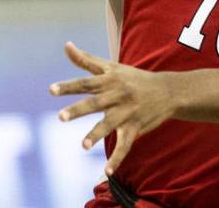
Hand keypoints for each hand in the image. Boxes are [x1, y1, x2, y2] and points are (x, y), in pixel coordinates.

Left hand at [49, 42, 178, 175]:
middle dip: (79, 110)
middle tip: (61, 117)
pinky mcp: (135, 127)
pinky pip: (125, 145)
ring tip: (83, 146)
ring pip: (110, 124)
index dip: (68, 86)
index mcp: (109, 80)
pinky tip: (106, 172)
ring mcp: (127, 112)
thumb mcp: (111, 66)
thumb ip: (86, 59)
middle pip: (95, 103)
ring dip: (96, 134)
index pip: (85, 83)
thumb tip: (66, 45)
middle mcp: (117, 95)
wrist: (168, 90)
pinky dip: (117, 159)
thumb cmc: (133, 78)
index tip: (51, 90)